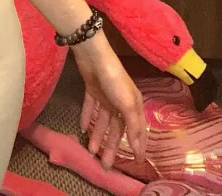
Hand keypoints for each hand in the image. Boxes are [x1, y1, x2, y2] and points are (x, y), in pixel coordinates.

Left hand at [71, 31, 146, 169]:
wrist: (93, 55)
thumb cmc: (114, 79)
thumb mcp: (128, 104)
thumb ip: (133, 126)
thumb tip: (139, 147)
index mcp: (134, 105)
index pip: (136, 131)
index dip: (137, 146)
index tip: (137, 162)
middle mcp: (121, 102)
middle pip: (117, 129)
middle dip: (111, 147)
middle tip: (105, 165)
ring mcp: (106, 96)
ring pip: (103, 121)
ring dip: (97, 135)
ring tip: (91, 151)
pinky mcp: (92, 90)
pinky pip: (90, 107)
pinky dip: (87, 117)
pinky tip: (82, 128)